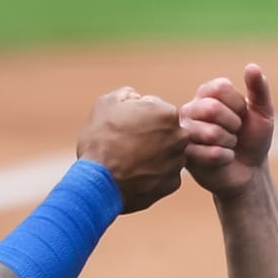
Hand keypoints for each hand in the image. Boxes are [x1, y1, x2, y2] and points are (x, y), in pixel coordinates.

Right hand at [76, 88, 187, 213]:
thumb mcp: (107, 104)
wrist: (98, 182)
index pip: (156, 109)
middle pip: (166, 131)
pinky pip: (165, 174)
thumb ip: (127, 94)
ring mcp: (177, 162)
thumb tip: (135, 97)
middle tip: (128, 144)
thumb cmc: (101, 141)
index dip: (139, 116)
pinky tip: (136, 175)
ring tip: (131, 162)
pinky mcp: (172, 184)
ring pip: (168, 153)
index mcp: (167, 113)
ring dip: (154, 155)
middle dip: (151, 135)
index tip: (125, 127)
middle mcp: (179, 137)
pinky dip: (153, 175)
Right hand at [179, 64, 274, 196]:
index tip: (242, 115)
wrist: (249, 171)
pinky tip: (223, 159)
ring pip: (210, 132)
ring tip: (228, 145)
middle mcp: (191, 110)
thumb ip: (259, 89)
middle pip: (211, 109)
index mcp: (207, 94)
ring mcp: (184, 133)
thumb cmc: (253, 139)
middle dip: (233, 125)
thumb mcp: (263, 112)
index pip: (220, 87)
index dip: (238, 104)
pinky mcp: (184, 156)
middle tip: (235, 133)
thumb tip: (252, 66)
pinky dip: (225, 157)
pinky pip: (208, 154)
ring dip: (229, 142)